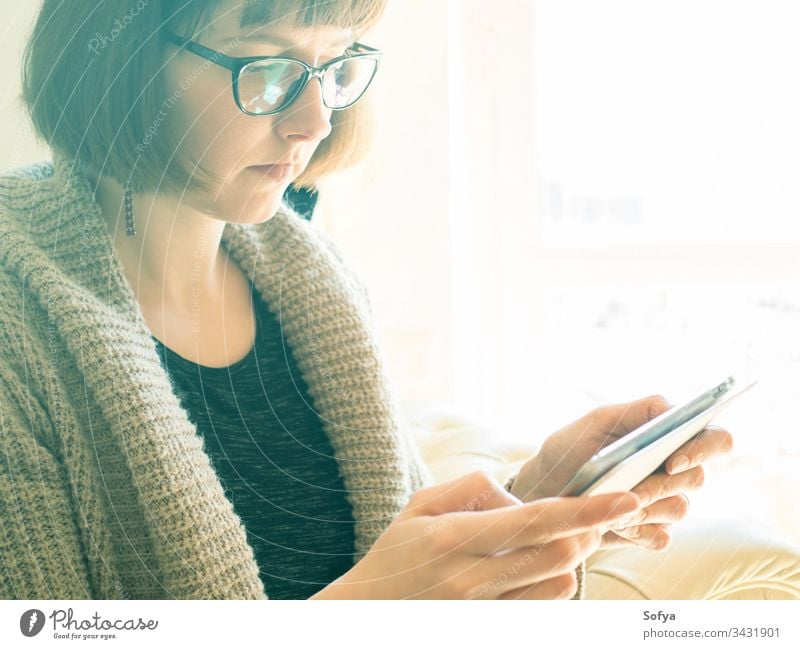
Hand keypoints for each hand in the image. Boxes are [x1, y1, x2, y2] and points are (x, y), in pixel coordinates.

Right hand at [312, 470, 640, 598]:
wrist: (369, 613)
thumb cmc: (396, 553)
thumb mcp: (421, 504)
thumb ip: (472, 488)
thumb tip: (517, 497)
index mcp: (455, 538)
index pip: (534, 520)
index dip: (585, 510)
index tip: (624, 498)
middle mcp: (473, 578)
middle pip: (558, 555)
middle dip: (588, 531)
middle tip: (596, 512)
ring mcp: (484, 608)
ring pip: (559, 584)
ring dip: (572, 557)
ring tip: (562, 538)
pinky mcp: (493, 625)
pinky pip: (544, 607)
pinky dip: (555, 582)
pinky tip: (541, 567)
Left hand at [509, 394, 733, 551]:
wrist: (541, 490)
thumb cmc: (569, 450)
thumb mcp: (596, 421)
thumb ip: (638, 411)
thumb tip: (674, 410)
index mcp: (668, 438)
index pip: (715, 439)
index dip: (704, 448)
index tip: (674, 460)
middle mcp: (674, 471)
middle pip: (698, 478)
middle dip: (660, 484)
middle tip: (630, 490)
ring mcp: (663, 503)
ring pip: (678, 509)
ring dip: (644, 508)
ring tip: (609, 506)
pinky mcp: (648, 531)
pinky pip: (660, 537)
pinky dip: (636, 532)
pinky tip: (613, 525)